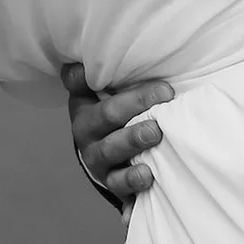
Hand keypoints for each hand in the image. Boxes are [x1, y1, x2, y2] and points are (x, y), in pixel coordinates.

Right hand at [63, 59, 172, 205]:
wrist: (117, 163)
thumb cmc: (121, 120)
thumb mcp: (114, 95)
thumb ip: (117, 74)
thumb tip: (96, 60)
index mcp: (86, 106)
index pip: (79, 85)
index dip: (85, 76)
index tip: (100, 67)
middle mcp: (88, 132)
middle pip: (106, 115)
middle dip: (135, 103)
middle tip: (164, 93)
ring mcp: (98, 159)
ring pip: (111, 150)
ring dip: (133, 140)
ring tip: (155, 132)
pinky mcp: (112, 183)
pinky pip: (119, 183)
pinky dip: (132, 180)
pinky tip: (147, 175)